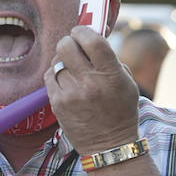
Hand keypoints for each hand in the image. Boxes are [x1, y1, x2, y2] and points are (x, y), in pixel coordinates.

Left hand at [45, 26, 140, 155]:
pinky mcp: (58, 104)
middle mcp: (90, 83)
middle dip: (68, 42)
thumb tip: (92, 39)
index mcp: (110, 75)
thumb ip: (111, 60)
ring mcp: (71, 94)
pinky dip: (55, 74)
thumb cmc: (121, 112)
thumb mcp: (127, 83)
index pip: (92, 41)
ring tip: (70, 67)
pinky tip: (64, 79)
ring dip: (62, 60)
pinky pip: (49, 77)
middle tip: (72, 46)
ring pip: (56, 61)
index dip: (83, 30)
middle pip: (66, 46)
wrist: (109, 145)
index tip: (80, 31)